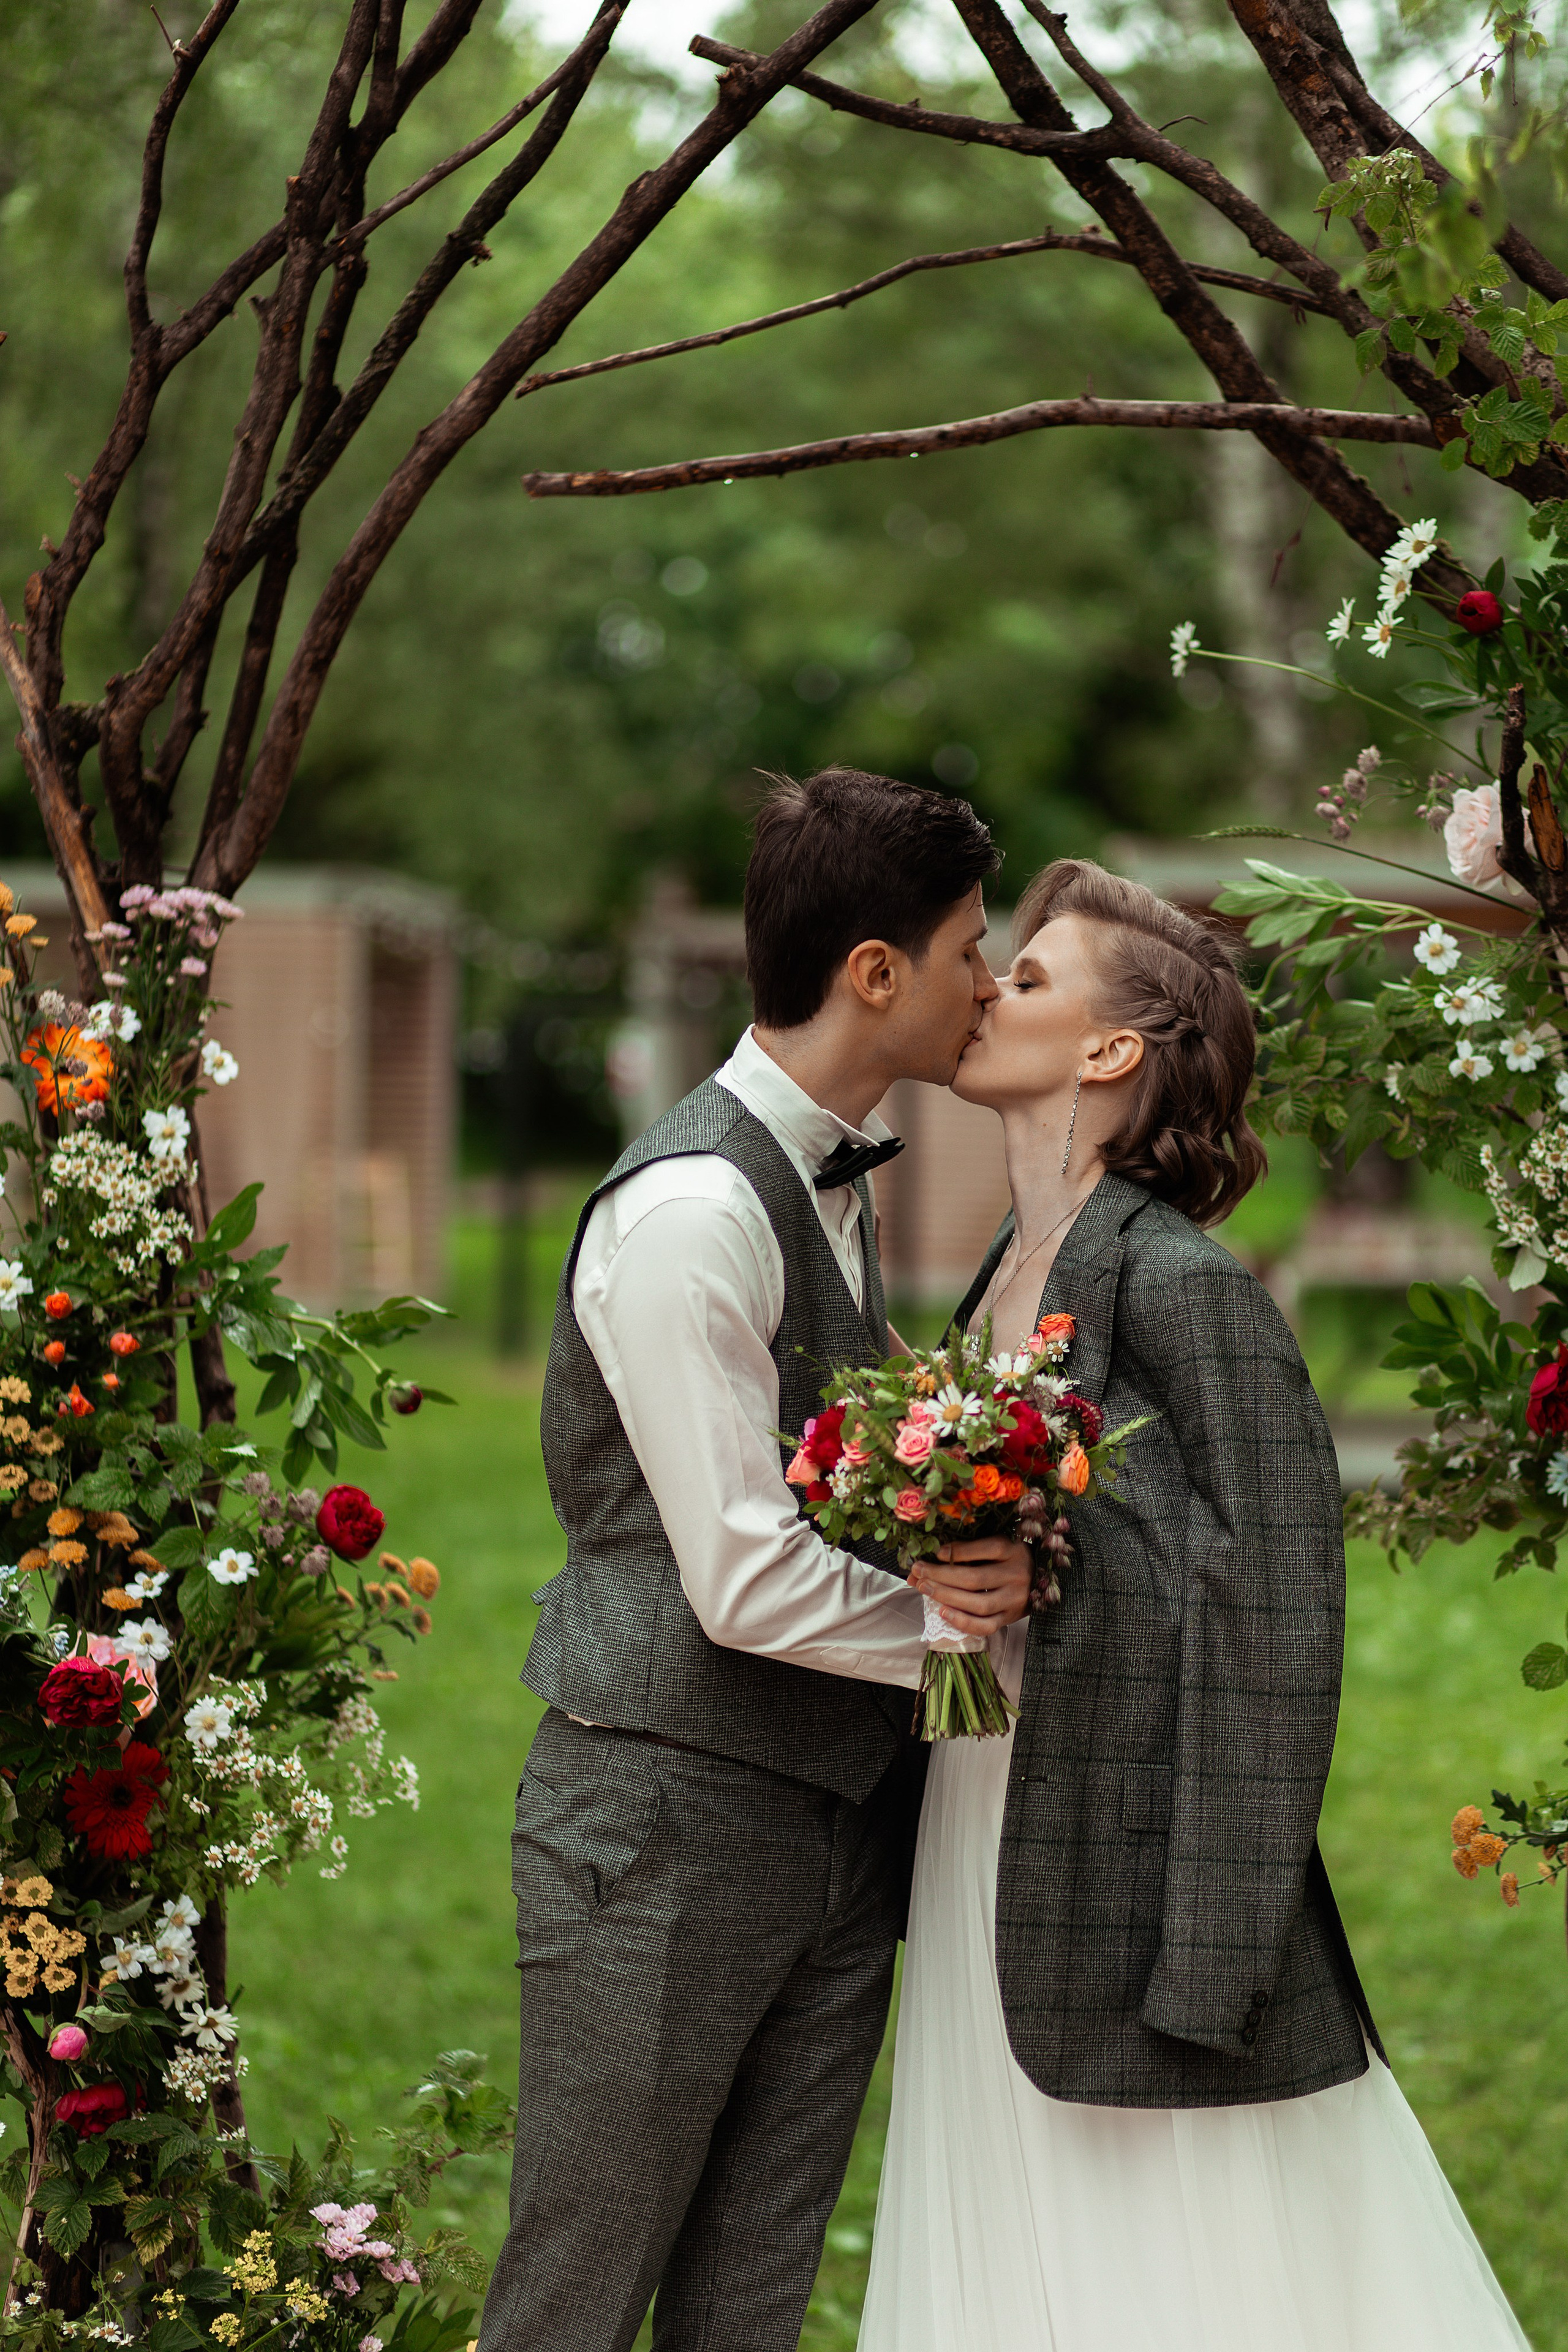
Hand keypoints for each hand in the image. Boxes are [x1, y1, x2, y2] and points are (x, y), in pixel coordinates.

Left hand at [907, 1537, 1032, 1636]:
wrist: (1038, 1581)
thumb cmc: (1008, 1559)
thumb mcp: (996, 1546)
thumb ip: (967, 1550)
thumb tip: (932, 1558)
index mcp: (1014, 1551)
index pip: (989, 1549)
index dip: (961, 1551)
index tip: (938, 1552)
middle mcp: (1017, 1576)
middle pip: (976, 1578)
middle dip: (942, 1576)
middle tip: (919, 1571)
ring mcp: (1014, 1600)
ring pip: (979, 1604)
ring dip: (947, 1597)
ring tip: (924, 1588)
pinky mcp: (1010, 1618)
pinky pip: (986, 1626)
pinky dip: (963, 1621)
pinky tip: (943, 1612)